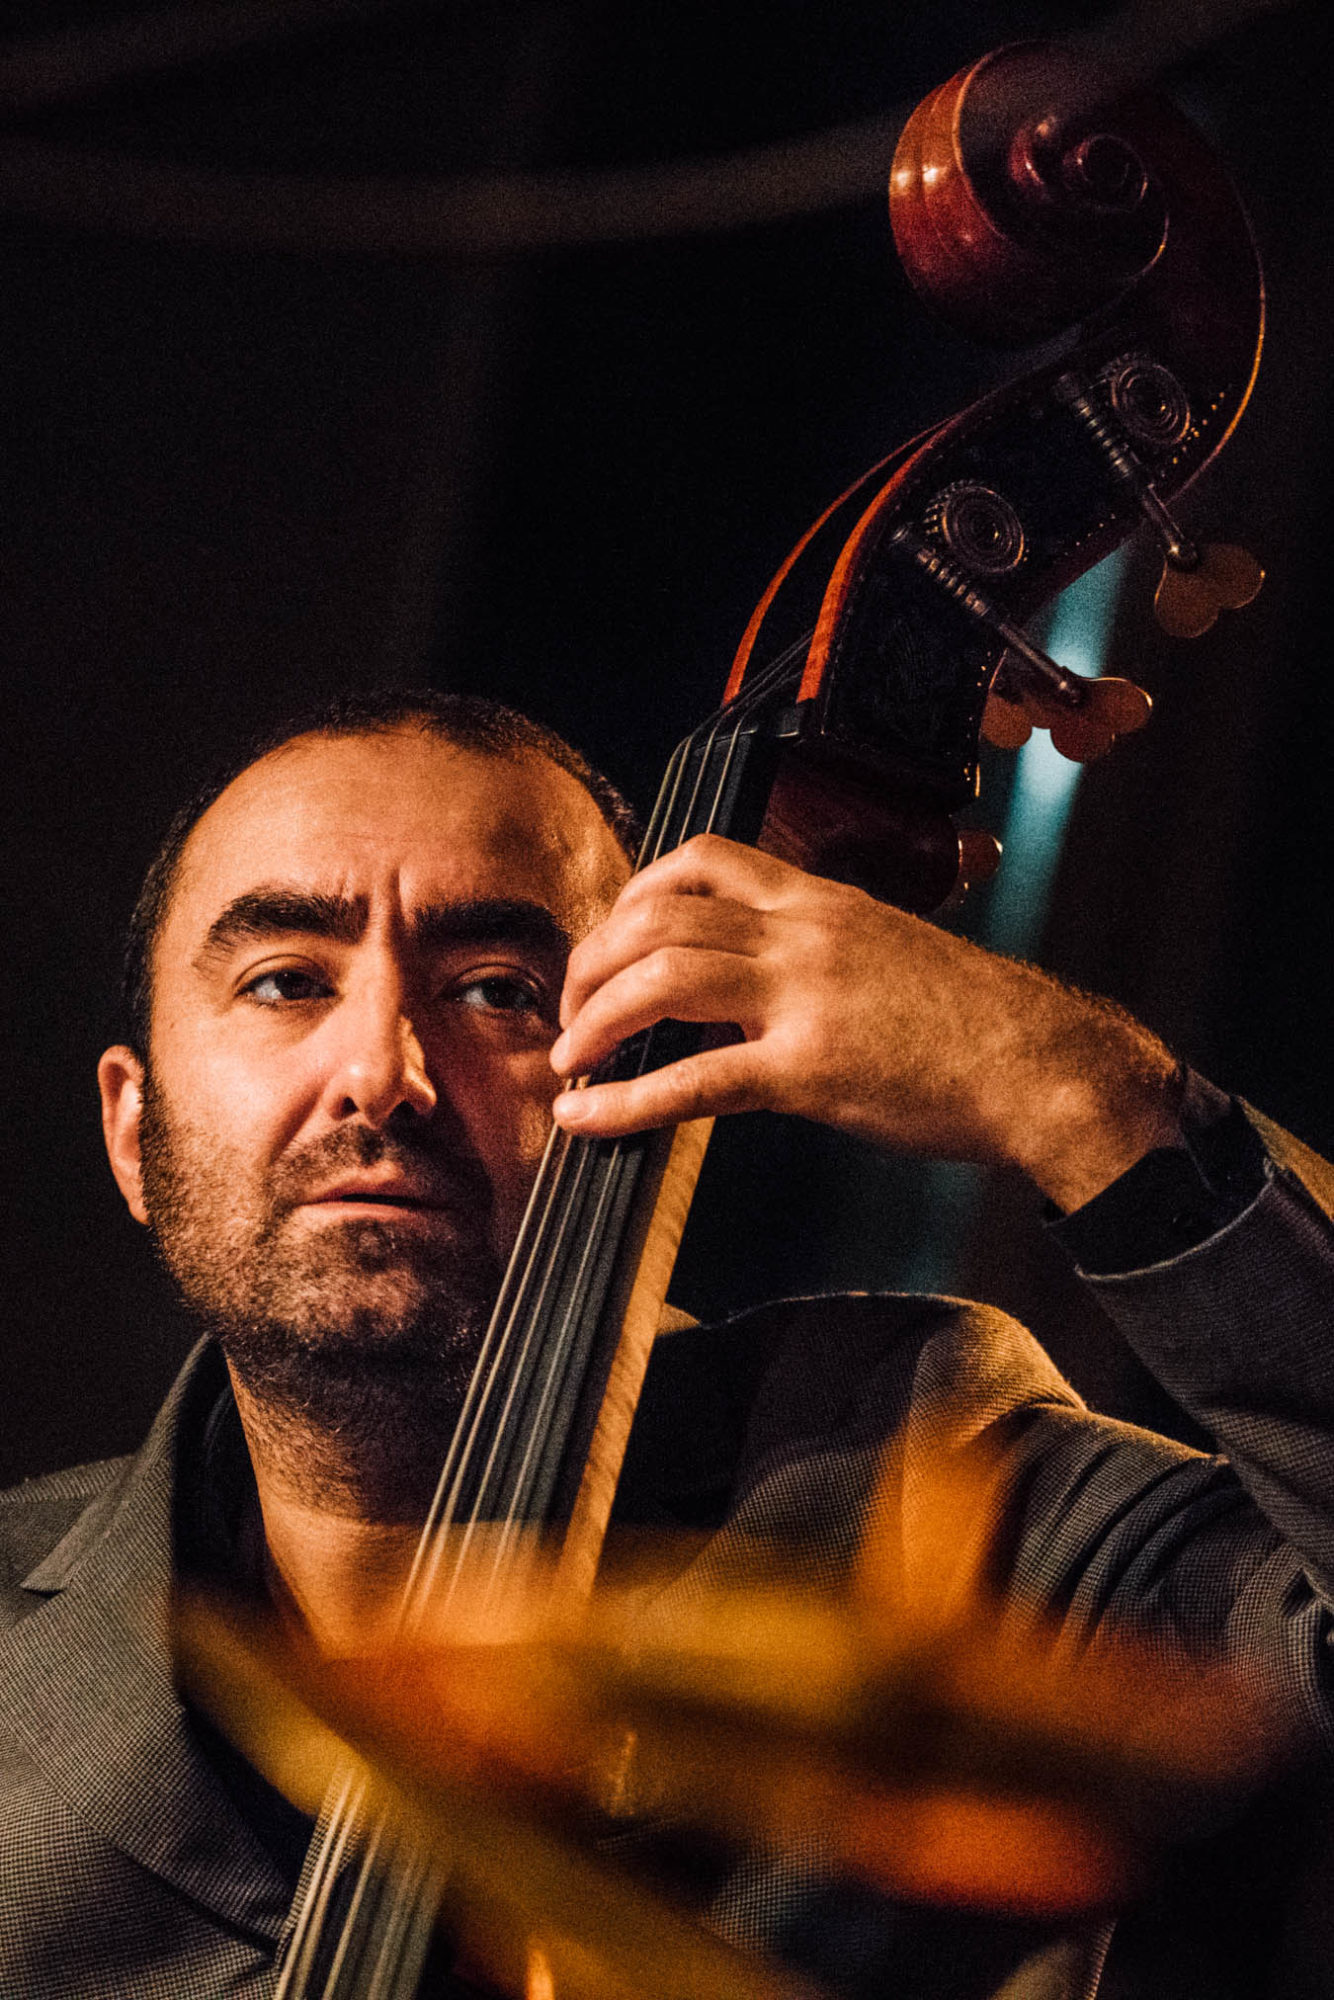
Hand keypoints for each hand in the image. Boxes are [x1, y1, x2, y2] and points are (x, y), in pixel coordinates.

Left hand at [549, 835, 1182, 1209]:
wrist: (1044, 1066)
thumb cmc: (975, 1023)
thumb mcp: (885, 954)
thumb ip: (815, 955)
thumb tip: (752, 989)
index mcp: (821, 901)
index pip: (701, 858)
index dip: (633, 894)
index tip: (610, 940)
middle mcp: (804, 932)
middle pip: (658, 914)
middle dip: (593, 960)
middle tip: (571, 1010)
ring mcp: (805, 996)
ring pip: (662, 978)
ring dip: (594, 1018)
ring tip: (568, 1058)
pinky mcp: (812, 1069)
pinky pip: (695, 1080)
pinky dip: (625, 1101)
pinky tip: (589, 1118)